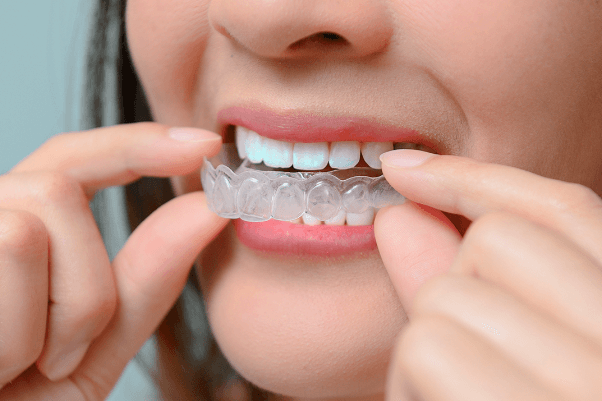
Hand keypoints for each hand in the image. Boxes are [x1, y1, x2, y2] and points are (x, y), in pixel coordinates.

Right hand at [0, 123, 226, 399]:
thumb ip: (145, 280)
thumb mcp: (93, 348)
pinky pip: (7, 252)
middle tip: (59, 358)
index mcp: (15, 233)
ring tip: (12, 371)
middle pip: (58, 192)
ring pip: (29, 231)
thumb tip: (208, 209)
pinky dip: (15, 336)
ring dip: (50, 322)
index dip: (139, 145)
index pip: (73, 159)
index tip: (205, 144)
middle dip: (86, 286)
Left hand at [375, 150, 601, 400]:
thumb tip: (397, 213)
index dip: (476, 177)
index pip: (565, 208)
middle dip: (451, 284)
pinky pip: (425, 347)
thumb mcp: (508, 348)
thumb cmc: (511, 395)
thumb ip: (461, 281)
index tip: (402, 168)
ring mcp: (586, 382)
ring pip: (446, 292)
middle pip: (496, 239)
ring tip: (454, 392)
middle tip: (464, 355)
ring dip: (426, 343)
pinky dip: (408, 383)